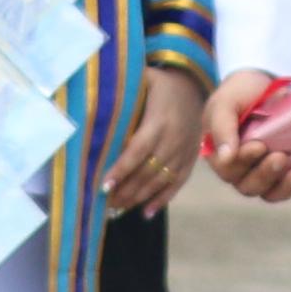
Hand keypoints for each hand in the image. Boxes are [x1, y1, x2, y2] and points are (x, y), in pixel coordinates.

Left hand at [103, 66, 208, 214]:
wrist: (195, 87)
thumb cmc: (160, 84)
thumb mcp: (144, 79)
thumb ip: (123, 88)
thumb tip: (95, 93)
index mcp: (159, 121)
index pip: (138, 150)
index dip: (122, 169)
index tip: (104, 186)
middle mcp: (173, 140)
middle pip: (147, 171)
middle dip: (125, 189)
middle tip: (104, 203)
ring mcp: (184, 152)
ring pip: (160, 181)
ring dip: (138, 197)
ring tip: (117, 209)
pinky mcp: (191, 160)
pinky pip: (177, 184)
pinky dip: (162, 200)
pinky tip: (145, 213)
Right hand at [203, 67, 290, 204]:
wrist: (264, 84)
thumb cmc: (240, 93)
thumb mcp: (226, 102)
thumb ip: (222, 126)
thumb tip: (225, 157)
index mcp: (219, 153)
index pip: (227, 169)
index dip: (243, 161)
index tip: (259, 145)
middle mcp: (238, 169)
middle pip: (247, 186)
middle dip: (265, 174)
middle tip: (280, 157)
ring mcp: (261, 172)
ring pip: (267, 193)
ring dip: (282, 186)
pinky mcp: (281, 173)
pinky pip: (285, 189)